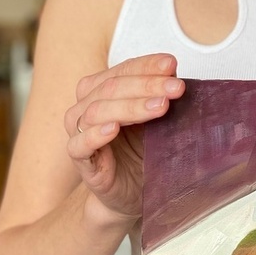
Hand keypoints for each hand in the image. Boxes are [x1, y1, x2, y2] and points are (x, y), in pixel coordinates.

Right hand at [64, 53, 184, 220]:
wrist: (132, 190)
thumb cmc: (143, 149)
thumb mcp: (156, 118)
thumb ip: (160, 95)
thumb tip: (175, 73)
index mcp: (102, 89)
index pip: (123, 70)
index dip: (147, 65)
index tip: (172, 64)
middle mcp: (86, 106)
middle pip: (112, 87)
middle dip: (147, 85)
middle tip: (176, 88)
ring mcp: (79, 132)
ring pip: (98, 111)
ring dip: (131, 106)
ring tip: (160, 106)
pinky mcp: (80, 160)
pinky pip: (80, 144)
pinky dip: (96, 134)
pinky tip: (114, 128)